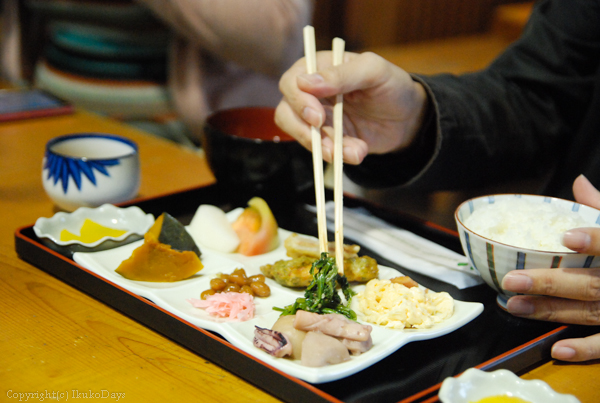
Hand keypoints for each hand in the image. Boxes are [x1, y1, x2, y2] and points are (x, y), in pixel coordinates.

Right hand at [274, 51, 427, 164]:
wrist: (409, 118)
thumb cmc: (392, 85)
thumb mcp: (374, 71)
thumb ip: (342, 74)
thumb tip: (305, 82)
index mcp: (319, 67)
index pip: (292, 81)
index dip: (299, 101)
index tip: (316, 118)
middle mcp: (312, 92)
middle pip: (287, 111)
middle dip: (305, 131)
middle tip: (327, 143)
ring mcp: (317, 117)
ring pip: (302, 136)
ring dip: (325, 148)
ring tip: (354, 152)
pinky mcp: (326, 138)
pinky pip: (321, 150)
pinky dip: (338, 155)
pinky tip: (357, 153)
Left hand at [502, 174, 599, 361]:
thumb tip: (578, 183)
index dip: (596, 240)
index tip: (567, 237)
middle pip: (591, 283)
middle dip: (550, 283)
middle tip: (512, 280)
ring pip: (590, 312)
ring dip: (551, 312)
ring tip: (514, 305)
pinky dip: (587, 350)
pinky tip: (558, 349)